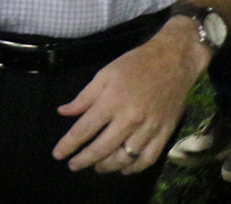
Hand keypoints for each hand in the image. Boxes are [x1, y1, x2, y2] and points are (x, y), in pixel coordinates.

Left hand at [52, 23, 207, 174]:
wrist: (173, 61)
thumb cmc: (135, 64)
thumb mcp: (105, 74)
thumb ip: (84, 97)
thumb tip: (63, 112)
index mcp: (111, 101)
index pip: (84, 130)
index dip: (69, 144)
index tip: (58, 154)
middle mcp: (129, 119)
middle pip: (102, 148)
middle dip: (84, 160)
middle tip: (73, 166)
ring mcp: (149, 128)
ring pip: (124, 158)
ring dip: (107, 166)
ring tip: (97, 167)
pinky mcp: (165, 133)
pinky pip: (148, 158)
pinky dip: (134, 168)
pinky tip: (124, 169)